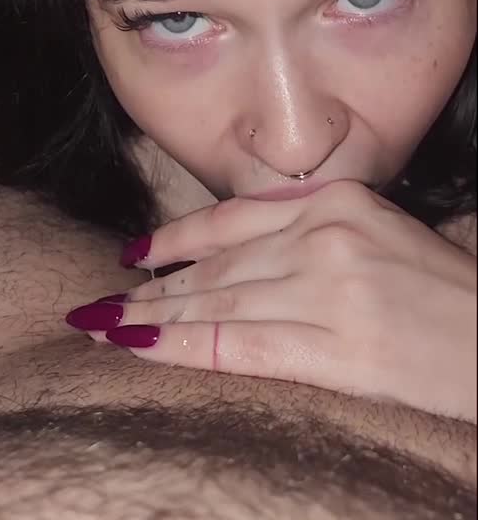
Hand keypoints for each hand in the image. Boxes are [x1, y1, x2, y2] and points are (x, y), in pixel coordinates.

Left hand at [68, 181, 476, 420]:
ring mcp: (330, 288)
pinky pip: (241, 345)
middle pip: (220, 263)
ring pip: (220, 301)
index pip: (232, 218)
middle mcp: (325, 235)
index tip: (136, 255)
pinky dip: (184, 346)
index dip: (176, 238)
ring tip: (112, 326)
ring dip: (157, 316)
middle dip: (156, 287)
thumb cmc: (442, 289)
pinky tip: (145, 347)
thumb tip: (236, 256)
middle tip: (107, 303)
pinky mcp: (339, 347)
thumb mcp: (377, 230)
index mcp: (336, 200)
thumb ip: (310, 229)